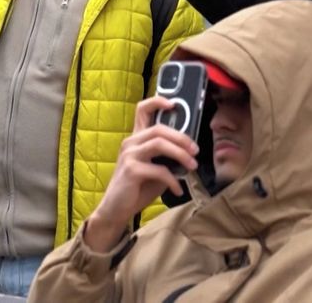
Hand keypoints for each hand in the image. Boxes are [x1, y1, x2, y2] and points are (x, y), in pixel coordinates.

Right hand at [83, 97, 198, 251]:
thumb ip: (167, 157)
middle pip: (159, 128)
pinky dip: (172, 180)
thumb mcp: (155, 168)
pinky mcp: (131, 170)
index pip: (142, 110)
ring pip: (159, 144)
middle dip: (182, 138)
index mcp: (136, 138)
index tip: (174, 104)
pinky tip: (177, 190)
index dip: (157, 101)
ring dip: (180, 154)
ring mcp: (129, 155)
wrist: (116, 210)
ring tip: (192, 166)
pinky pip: (159, 170)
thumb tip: (190, 153)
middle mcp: (131, 142)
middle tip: (195, 150)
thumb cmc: (137, 188)